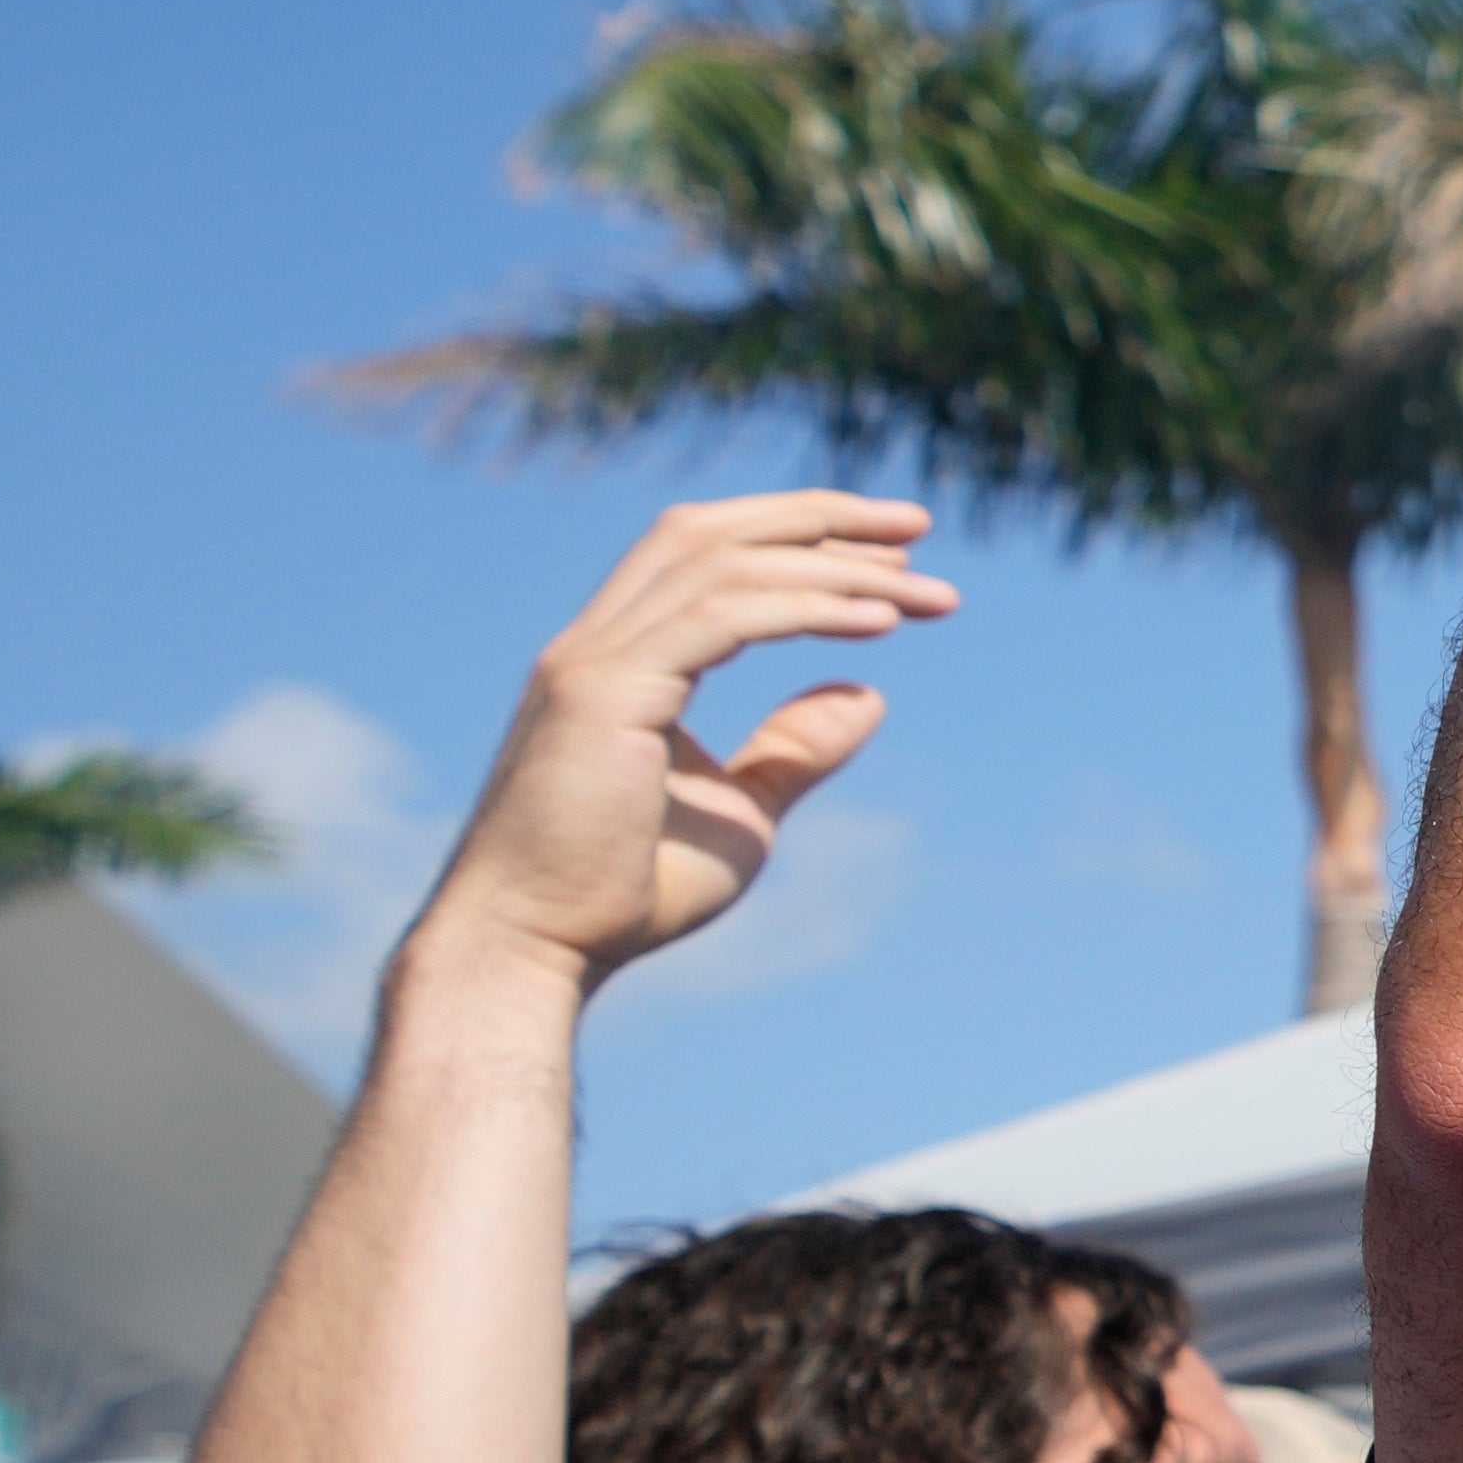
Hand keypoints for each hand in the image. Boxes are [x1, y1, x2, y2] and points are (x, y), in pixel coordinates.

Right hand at [411, 494, 948, 1005]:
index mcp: (620, 659)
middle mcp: (596, 642)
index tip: (897, 548)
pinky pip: (721, 619)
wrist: (538, 945)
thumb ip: (794, 749)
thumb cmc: (625, 890)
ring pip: (721, 566)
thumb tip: (869, 694)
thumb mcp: (740, 810)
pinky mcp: (602, 693)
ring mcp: (591, 661)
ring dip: (833, 568)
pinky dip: (805, 608)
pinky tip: (879, 621)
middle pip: (708, 533)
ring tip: (924, 590)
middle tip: (919, 526)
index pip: (706, 554)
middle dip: (816, 518)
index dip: (797, 533)